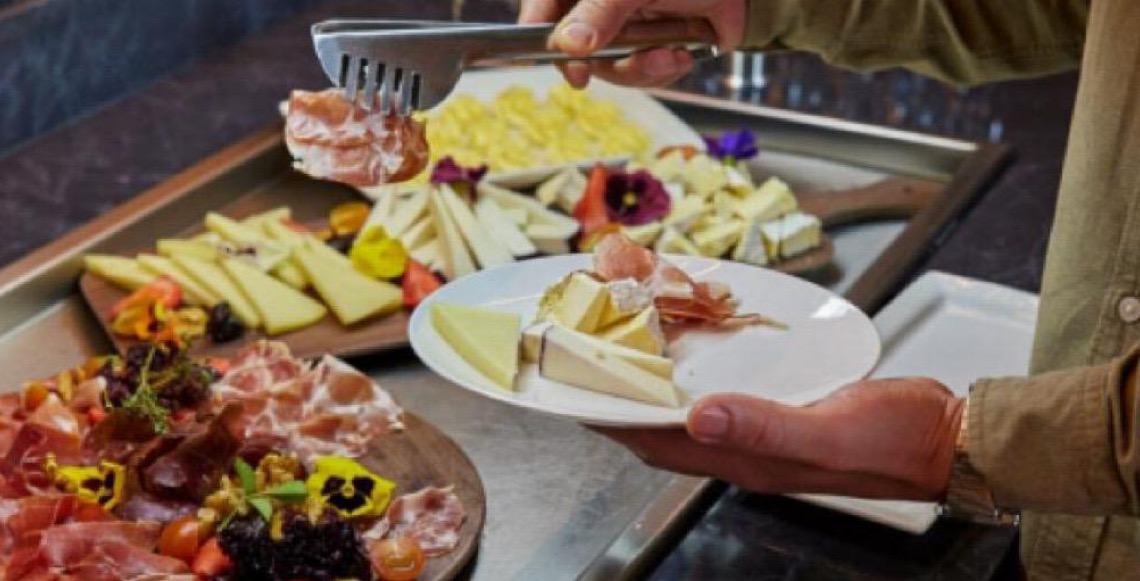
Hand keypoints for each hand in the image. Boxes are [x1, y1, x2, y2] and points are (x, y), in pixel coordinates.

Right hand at [519, 0, 746, 87]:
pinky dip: (661, 69)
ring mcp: (621, 26)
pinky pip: (638, 72)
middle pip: (576, 48)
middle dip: (612, 62)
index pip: (542, 9)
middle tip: (636, 59)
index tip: (571, 66)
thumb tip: (569, 44)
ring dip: (643, 68)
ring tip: (671, 52)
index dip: (544, 39)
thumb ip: (599, 11)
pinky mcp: (645, 45)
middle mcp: (596, 6)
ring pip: (609, 66)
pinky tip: (682, 52)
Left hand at [595, 378, 963, 499]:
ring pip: (691, 414)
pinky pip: (726, 397)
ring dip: (657, 390)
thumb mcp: (831, 427)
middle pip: (663, 432)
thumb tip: (700, 416)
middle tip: (592, 364)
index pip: (657, 445)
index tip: (575, 393)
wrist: (947, 439)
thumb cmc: (897, 439)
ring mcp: (764, 433)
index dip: (612, 421)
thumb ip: (767, 423)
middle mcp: (746, 450)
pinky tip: (700, 352)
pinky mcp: (784, 412)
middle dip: (623, 404)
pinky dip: (700, 377)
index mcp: (748, 460)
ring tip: (630, 353)